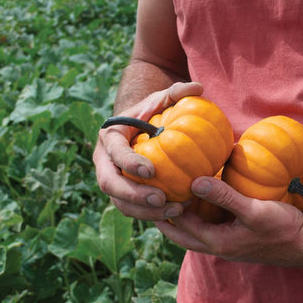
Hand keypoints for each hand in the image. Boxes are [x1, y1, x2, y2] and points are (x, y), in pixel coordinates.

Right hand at [93, 82, 203, 220]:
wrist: (139, 129)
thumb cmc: (152, 113)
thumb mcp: (162, 100)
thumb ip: (176, 92)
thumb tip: (198, 87)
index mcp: (110, 137)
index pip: (114, 152)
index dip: (129, 162)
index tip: (151, 170)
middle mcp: (105, 162)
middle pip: (109, 184)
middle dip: (133, 195)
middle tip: (161, 198)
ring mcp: (113, 180)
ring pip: (121, 203)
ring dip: (145, 211)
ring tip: (175, 210)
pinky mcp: (124, 195)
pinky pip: (134, 210)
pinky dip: (152, 215)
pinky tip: (177, 214)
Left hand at [155, 176, 302, 267]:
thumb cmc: (281, 227)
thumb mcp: (253, 210)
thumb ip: (224, 196)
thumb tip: (195, 182)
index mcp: (217, 242)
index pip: (182, 224)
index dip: (167, 207)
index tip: (156, 188)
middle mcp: (218, 246)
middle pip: (181, 235)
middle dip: (166, 220)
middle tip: (153, 199)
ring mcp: (226, 243)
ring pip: (194, 232)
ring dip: (181, 218)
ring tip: (171, 198)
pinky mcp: (235, 238)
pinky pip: (209, 227)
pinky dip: (199, 216)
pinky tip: (201, 199)